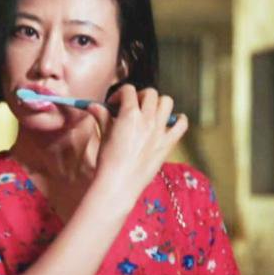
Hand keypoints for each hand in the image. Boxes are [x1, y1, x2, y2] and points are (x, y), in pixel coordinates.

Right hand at [86, 84, 187, 203]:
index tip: (115, 104)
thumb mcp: (104, 135)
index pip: (128, 90)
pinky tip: (172, 120)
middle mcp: (147, 119)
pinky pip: (181, 124)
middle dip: (139, 96)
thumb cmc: (108, 161)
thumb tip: (92, 106)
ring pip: (166, 102)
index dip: (119, 94)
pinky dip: (179, 119)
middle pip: (149, 93)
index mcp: (129, 115)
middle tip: (132, 107)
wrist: (119, 184)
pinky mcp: (168, 143)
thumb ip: (102, 116)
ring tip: (150, 112)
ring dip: (158, 103)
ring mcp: (160, 131)